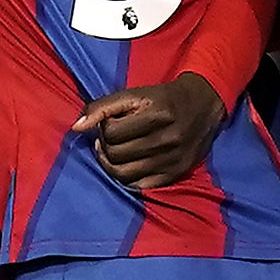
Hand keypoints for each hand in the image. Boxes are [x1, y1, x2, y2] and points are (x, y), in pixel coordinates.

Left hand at [71, 73, 225, 188]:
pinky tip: (127, 164)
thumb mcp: (135, 93)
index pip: (111, 132)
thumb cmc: (163, 98)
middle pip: (116, 154)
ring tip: (115, 151)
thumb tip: (76, 127)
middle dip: (106, 145)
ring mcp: (172, 159)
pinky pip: (139, 185)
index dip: (104, 127)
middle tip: (112, 137)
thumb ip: (103, 106)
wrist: (204, 105)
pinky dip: (126, 177)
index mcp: (157, 114)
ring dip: (112, 163)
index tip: (111, 122)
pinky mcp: (175, 174)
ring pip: (124, 173)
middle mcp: (167, 139)